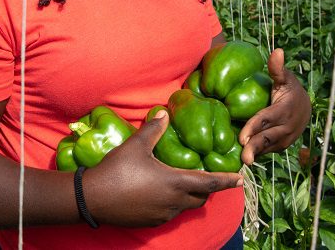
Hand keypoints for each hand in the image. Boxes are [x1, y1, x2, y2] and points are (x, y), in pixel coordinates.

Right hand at [82, 109, 242, 226]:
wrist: (93, 199)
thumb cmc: (117, 170)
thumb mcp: (136, 145)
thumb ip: (153, 129)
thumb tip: (164, 112)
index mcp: (175, 182)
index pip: (209, 183)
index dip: (227, 181)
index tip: (241, 179)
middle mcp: (173, 202)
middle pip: (200, 197)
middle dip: (208, 188)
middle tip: (209, 177)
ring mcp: (163, 214)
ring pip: (186, 207)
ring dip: (190, 196)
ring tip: (185, 183)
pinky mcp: (151, 222)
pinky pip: (171, 213)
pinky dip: (174, 203)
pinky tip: (162, 193)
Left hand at [238, 48, 310, 164]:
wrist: (306, 108)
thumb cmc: (290, 89)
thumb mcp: (285, 78)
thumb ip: (278, 68)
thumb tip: (278, 50)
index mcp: (284, 110)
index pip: (266, 119)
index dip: (254, 128)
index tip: (242, 138)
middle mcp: (286, 128)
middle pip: (267, 139)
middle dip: (254, 149)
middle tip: (242, 158)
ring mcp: (285, 139)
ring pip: (267, 148)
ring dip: (254, 154)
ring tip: (239, 162)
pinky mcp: (281, 146)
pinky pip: (267, 150)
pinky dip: (257, 154)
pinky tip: (241, 157)